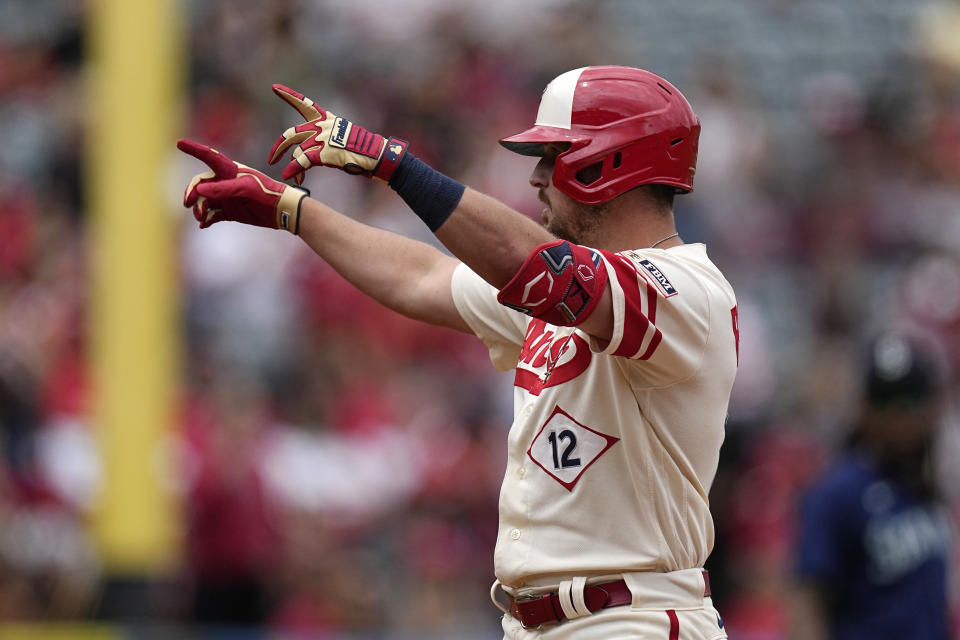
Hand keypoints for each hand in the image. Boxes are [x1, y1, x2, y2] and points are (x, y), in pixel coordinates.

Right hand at [178, 139, 306, 232]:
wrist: (281, 210)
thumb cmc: (266, 193)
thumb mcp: (244, 188)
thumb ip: (222, 189)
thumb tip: (198, 191)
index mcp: (229, 170)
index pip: (209, 156)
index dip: (194, 149)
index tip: (179, 143)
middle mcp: (225, 182)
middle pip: (200, 185)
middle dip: (191, 193)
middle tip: (188, 204)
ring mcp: (226, 198)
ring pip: (204, 202)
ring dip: (199, 209)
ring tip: (201, 217)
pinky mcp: (230, 212)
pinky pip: (212, 215)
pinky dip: (206, 220)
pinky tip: (204, 224)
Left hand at [267, 84, 407, 184]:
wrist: (376, 156)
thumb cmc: (362, 151)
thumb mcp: (341, 138)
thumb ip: (323, 140)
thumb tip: (306, 155)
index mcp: (327, 119)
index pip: (305, 103)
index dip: (289, 96)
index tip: (275, 88)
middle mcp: (322, 126)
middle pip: (292, 133)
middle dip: (279, 147)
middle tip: (272, 158)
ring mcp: (322, 139)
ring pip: (297, 151)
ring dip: (292, 166)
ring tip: (293, 177)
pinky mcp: (324, 153)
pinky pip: (302, 161)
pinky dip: (293, 170)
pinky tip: (289, 177)